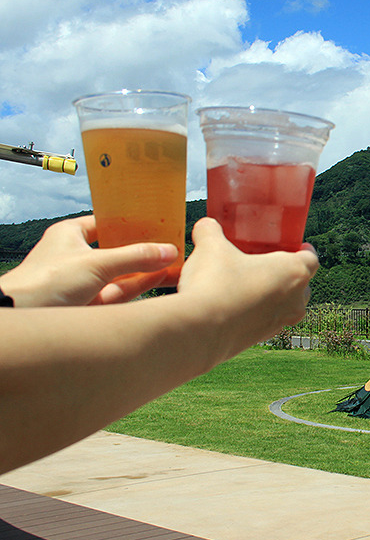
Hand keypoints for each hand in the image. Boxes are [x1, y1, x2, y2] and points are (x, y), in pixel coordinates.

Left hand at [0, 215, 177, 306]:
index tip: (154, 223)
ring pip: (122, 273)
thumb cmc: (46, 282)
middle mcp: (76, 258)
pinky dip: (141, 287)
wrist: (25, 316)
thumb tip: (167, 251)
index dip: (129, 223)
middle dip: (144, 249)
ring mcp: (84, 282)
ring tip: (175, 264)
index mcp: (69, 236)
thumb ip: (135, 257)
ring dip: (146, 270)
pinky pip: (122, 292)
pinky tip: (161, 280)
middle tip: (170, 245)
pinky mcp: (91, 304)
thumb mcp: (97, 263)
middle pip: (117, 250)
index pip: (104, 223)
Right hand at [176, 218, 318, 357]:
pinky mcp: (262, 338)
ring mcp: (280, 322)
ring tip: (252, 282)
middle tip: (267, 262)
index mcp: (294, 272)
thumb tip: (206, 225)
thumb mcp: (211, 247)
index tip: (296, 245)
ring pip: (287, 305)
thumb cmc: (216, 284)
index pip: (311, 258)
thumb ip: (211, 231)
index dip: (305, 250)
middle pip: (302, 283)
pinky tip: (236, 304)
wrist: (200, 331)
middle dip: (288, 273)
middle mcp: (295, 300)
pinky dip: (258, 311)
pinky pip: (267, 320)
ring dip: (274, 294)